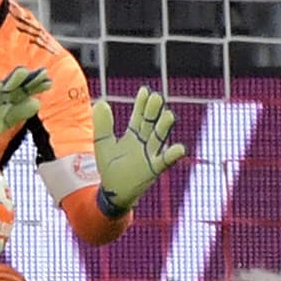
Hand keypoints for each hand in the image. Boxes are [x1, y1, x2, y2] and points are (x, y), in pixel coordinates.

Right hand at [0, 66, 52, 149]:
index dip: (36, 86)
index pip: (24, 91)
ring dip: (11, 81)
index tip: (49, 80)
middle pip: (16, 87)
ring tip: (24, 72)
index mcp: (7, 102)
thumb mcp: (4, 121)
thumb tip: (36, 102)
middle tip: (43, 73)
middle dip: (29, 80)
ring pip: (1, 88)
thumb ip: (19, 112)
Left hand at [92, 85, 183, 212]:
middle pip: (150, 124)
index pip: (139, 116)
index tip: (145, 90)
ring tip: (169, 114)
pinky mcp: (153, 169)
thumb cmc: (109, 167)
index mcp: (132, 136)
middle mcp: (143, 143)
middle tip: (157, 97)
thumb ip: (102, 124)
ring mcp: (150, 155)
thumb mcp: (103, 143)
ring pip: (159, 138)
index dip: (142, 104)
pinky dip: (173, 155)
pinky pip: (165, 161)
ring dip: (164, 127)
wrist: (112, 191)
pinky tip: (180, 148)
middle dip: (153, 112)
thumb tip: (101, 102)